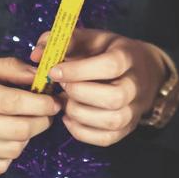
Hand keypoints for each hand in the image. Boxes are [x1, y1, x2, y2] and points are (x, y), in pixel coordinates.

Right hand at [0, 58, 57, 173]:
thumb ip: (6, 68)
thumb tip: (40, 75)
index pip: (14, 103)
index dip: (41, 104)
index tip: (54, 101)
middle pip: (17, 129)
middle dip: (42, 122)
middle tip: (47, 115)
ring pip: (11, 150)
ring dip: (28, 139)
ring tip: (27, 125)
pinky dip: (10, 155)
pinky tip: (7, 141)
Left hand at [32, 29, 167, 146]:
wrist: (142, 71)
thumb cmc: (109, 53)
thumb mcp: (91, 39)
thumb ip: (64, 42)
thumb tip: (36, 54)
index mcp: (128, 57)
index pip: (110, 66)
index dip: (79, 70)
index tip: (53, 71)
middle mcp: (136, 85)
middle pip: (114, 97)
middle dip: (79, 94)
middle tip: (62, 87)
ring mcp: (133, 109)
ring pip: (111, 120)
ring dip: (79, 113)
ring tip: (65, 102)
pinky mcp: (126, 128)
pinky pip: (105, 138)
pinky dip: (81, 131)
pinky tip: (69, 118)